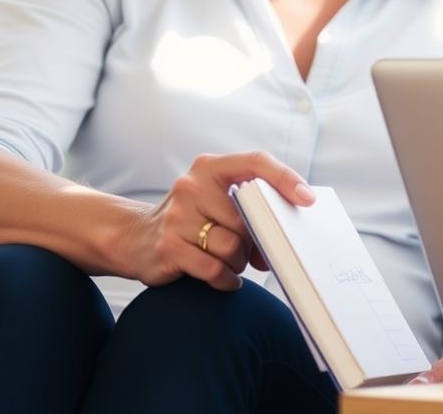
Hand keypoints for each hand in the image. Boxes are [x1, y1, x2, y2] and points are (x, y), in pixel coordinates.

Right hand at [116, 151, 313, 291]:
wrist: (135, 237)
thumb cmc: (193, 219)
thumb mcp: (217, 199)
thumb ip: (249, 205)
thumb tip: (287, 233)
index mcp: (210, 168)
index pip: (256, 162)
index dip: (285, 178)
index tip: (308, 199)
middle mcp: (190, 186)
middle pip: (247, 216)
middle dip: (256, 240)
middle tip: (255, 252)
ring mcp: (176, 217)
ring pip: (232, 245)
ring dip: (239, 261)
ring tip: (232, 262)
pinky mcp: (167, 247)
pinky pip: (214, 269)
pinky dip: (226, 279)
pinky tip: (226, 279)